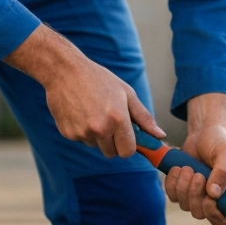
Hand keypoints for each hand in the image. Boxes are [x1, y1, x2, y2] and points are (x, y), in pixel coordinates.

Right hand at [4, 24, 165, 156]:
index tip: (126, 136)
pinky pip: (81, 139)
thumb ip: (144, 117)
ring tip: (92, 111)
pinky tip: (80, 112)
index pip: (128, 152)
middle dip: (113, 142)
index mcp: (117, 119)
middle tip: (108, 120)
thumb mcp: (126, 93)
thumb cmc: (98, 79)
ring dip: (97, 135)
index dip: (128, 145)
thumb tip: (160, 135)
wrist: (65, 71)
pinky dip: (82, 130)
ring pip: (95, 145)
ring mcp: (82, 132)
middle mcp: (99, 129)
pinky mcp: (68, 133)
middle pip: (111, 153)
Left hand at [163, 93, 225, 224]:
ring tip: (188, 168)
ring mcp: (199, 195)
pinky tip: (178, 168)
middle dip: (195, 195)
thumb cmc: (220, 141)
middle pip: (202, 214)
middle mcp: (218, 199)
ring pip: (186, 206)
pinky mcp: (184, 189)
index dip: (216, 216)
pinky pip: (173, 197)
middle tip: (197, 174)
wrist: (204, 131)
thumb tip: (214, 194)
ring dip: (183, 187)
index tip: (209, 199)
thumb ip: (223, 172)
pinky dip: (172, 183)